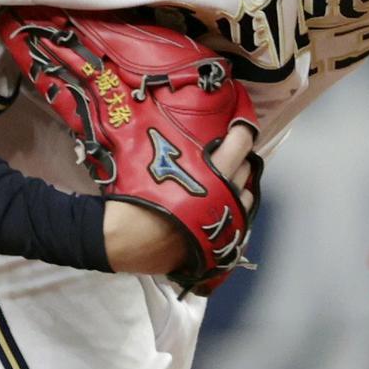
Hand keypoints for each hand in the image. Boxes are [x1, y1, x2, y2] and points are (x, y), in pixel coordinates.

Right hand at [103, 123, 256, 274]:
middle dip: (238, 158)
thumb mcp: (152, 155)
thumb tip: (184, 124)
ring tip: (223, 181)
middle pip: (245, 167)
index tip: (237, 128)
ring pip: (247, 197)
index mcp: (211, 172)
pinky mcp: (216, 244)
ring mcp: (223, 222)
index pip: (241, 143)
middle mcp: (224, 195)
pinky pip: (237, 223)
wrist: (121, 238)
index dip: (242, 131)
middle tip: (223, 153)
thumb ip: (176, 140)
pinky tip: (217, 207)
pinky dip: (232, 212)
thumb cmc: (135, 194)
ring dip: (239, 186)